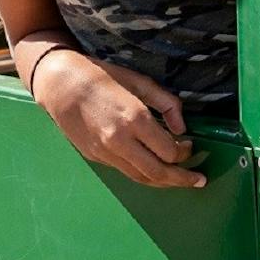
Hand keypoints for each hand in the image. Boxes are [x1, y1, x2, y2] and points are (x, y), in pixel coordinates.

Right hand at [31, 51, 207, 188]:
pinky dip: (144, 175)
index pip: (169, 150)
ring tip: (181, 182)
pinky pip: (126, 172)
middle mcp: (120, 141)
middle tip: (199, 180)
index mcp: (134, 119)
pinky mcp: (95, 157)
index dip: (185, 152)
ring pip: (141, 178)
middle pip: (158, 172)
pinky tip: (155, 172)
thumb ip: (166, 103)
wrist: (60, 85)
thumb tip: (182, 127)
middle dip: (182, 179)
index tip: (190, 144)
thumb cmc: (102, 76)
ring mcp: (105, 152)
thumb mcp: (139, 81)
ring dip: (164, 183)